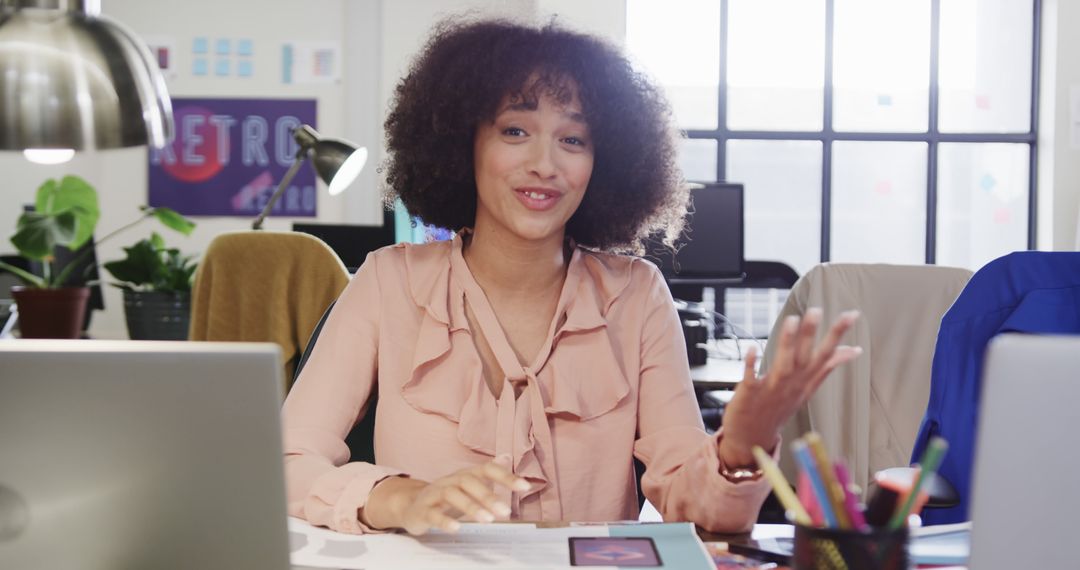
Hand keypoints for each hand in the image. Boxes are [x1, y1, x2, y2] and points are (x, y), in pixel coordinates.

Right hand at [361, 457, 529, 534]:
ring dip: (471, 507)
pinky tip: (456, 528)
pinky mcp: (423, 511)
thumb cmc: (446, 496)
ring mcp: (434, 495)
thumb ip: (488, 472)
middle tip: (506, 511)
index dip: (505, 476)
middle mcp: (450, 481)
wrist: (410, 505)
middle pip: (469, 482)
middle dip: (489, 496)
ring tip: (488, 520)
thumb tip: (507, 456)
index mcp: (464, 475)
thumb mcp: (468, 483)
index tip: (524, 487)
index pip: (486, 469)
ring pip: (452, 495)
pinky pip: (432, 514)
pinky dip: (444, 521)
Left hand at [718, 308, 860, 467]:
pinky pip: (751, 378)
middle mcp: (792, 384)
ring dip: (787, 343)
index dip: (838, 334)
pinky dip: (750, 365)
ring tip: (792, 321)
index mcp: (806, 380)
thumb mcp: (808, 387)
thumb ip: (828, 367)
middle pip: (805, 357)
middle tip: (817, 310)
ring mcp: (771, 390)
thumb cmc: (780, 406)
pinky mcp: (750, 394)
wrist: (753, 436)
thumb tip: (853, 349)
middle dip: (811, 334)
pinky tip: (752, 348)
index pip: (826, 354)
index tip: (853, 314)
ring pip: (783, 364)